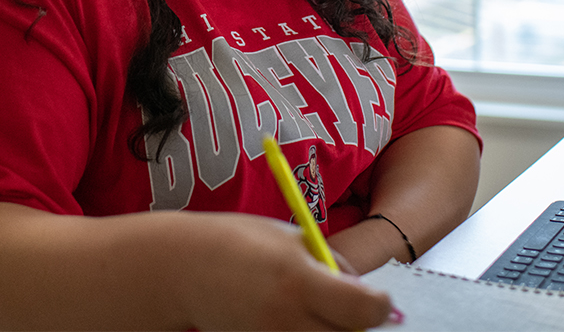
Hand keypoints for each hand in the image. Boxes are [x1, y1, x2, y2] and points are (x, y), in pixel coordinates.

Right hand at [174, 213, 392, 330]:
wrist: (184, 267)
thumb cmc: (241, 242)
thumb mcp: (293, 240)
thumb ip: (333, 267)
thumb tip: (368, 296)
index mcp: (299, 280)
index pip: (364, 311)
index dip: (380, 307)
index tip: (379, 300)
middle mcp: (287, 319)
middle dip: (357, 322)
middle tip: (350, 306)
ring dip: (331, 330)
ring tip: (315, 308)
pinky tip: (298, 319)